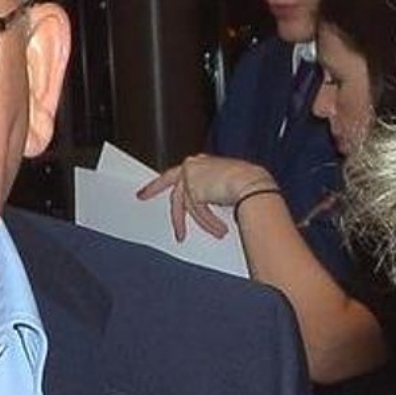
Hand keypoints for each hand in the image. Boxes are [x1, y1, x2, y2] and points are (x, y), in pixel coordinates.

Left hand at [136, 155, 275, 240]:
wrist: (253, 184)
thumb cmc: (249, 183)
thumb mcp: (225, 183)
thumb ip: (210, 191)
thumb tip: (206, 206)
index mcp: (202, 162)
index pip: (179, 171)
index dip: (165, 180)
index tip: (155, 185)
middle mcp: (194, 165)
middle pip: (169, 181)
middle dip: (153, 189)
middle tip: (141, 195)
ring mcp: (191, 177)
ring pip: (188, 206)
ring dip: (206, 222)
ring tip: (218, 232)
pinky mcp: (192, 190)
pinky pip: (198, 213)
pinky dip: (209, 223)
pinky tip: (220, 230)